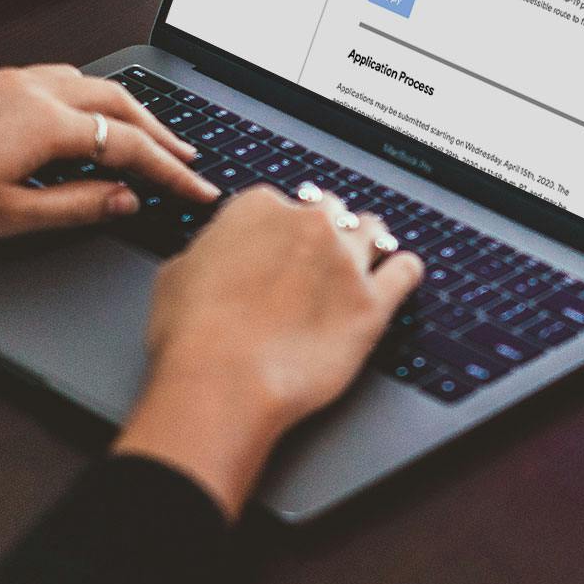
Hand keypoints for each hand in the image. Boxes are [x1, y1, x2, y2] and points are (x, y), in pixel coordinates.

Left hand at [0, 64, 218, 246]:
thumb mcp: (11, 218)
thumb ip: (78, 205)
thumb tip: (125, 198)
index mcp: (45, 122)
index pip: (129, 145)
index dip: (171, 171)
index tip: (198, 189)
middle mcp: (31, 89)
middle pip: (119, 101)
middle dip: (160, 130)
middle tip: (187, 158)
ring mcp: (7, 82)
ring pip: (88, 84)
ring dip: (125, 110)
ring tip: (146, 138)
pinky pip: (56, 80)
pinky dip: (88, 99)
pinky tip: (84, 120)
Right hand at [113, 183, 423, 516]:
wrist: (222, 382)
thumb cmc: (192, 335)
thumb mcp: (177, 273)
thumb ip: (210, 249)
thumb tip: (218, 253)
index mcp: (258, 207)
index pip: (280, 202)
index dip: (279, 228)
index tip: (278, 247)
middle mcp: (308, 224)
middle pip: (330, 210)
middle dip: (323, 232)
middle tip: (314, 262)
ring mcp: (346, 261)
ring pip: (372, 229)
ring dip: (366, 242)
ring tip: (360, 261)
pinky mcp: (374, 303)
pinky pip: (406, 270)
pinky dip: (404, 270)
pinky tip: (398, 276)